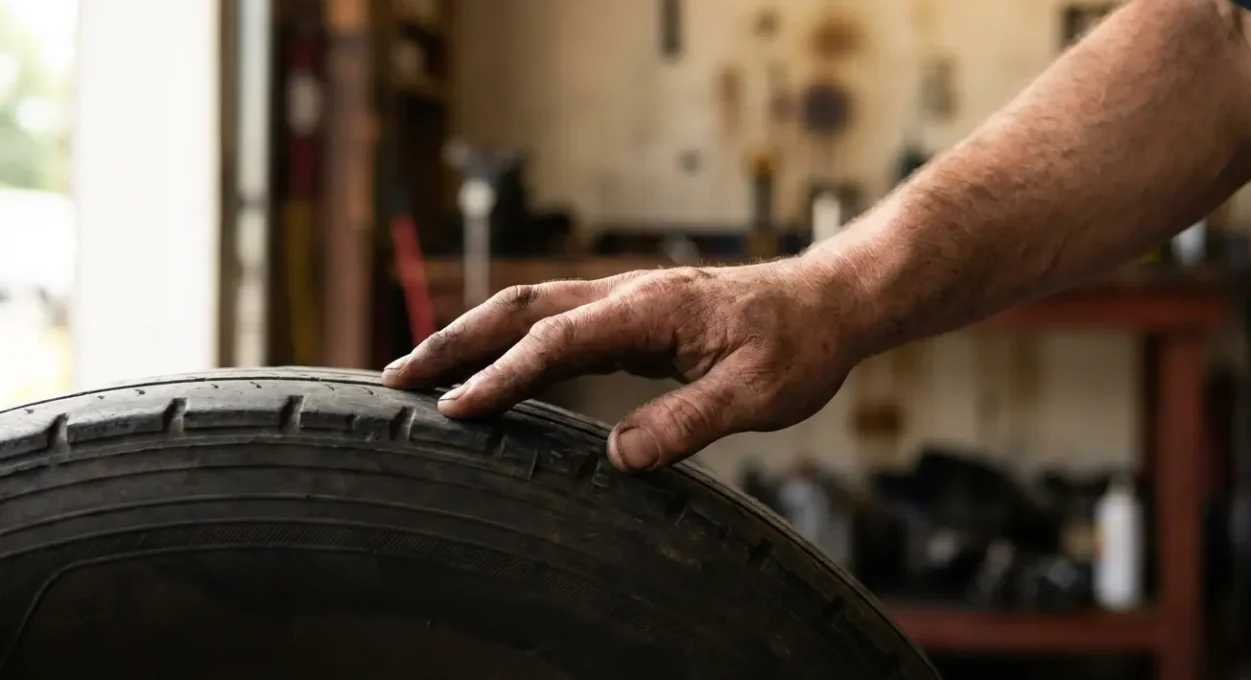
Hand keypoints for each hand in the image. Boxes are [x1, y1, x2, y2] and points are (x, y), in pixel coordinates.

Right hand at [381, 259, 863, 471]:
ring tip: (420, 372)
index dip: (503, 376)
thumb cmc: (798, 344)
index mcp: (651, 308)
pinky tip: (492, 369)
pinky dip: (509, 341)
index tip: (455, 408)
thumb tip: (618, 456)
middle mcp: (627, 294)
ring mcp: (625, 301)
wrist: (827, 302)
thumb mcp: (756, 394)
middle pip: (521, 309)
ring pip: (531, 309)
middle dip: (455, 342)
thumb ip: (688, 421)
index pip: (558, 340)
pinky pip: (554, 322)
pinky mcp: (630, 316)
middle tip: (396, 378)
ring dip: (473, 337)